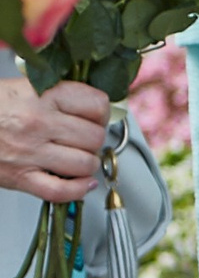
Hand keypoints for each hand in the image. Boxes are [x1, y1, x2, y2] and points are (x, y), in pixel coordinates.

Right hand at [0, 78, 106, 204]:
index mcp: (43, 95)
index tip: (96, 118)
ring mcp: (29, 153)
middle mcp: (39, 124)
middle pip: (94, 137)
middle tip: (84, 139)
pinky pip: (58, 191)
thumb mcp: (27, 86)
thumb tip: (96, 107)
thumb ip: (61, 94)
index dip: (101, 113)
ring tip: (79, 158)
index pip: (97, 105)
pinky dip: (77, 190)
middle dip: (94, 140)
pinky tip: (83, 184)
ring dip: (87, 164)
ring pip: (83, 164)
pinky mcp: (18, 178)